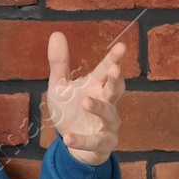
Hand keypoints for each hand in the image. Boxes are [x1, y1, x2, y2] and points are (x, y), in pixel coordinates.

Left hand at [45, 31, 125, 166]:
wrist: (72, 144)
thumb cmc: (70, 111)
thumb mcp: (60, 86)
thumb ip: (59, 63)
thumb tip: (56, 33)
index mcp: (97, 85)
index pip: (108, 69)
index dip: (115, 59)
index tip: (122, 46)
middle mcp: (107, 102)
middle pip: (116, 88)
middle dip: (117, 79)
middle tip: (114, 69)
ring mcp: (108, 123)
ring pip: (110, 114)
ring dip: (99, 107)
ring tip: (85, 102)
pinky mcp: (103, 143)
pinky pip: (96, 142)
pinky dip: (82, 141)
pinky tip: (68, 138)